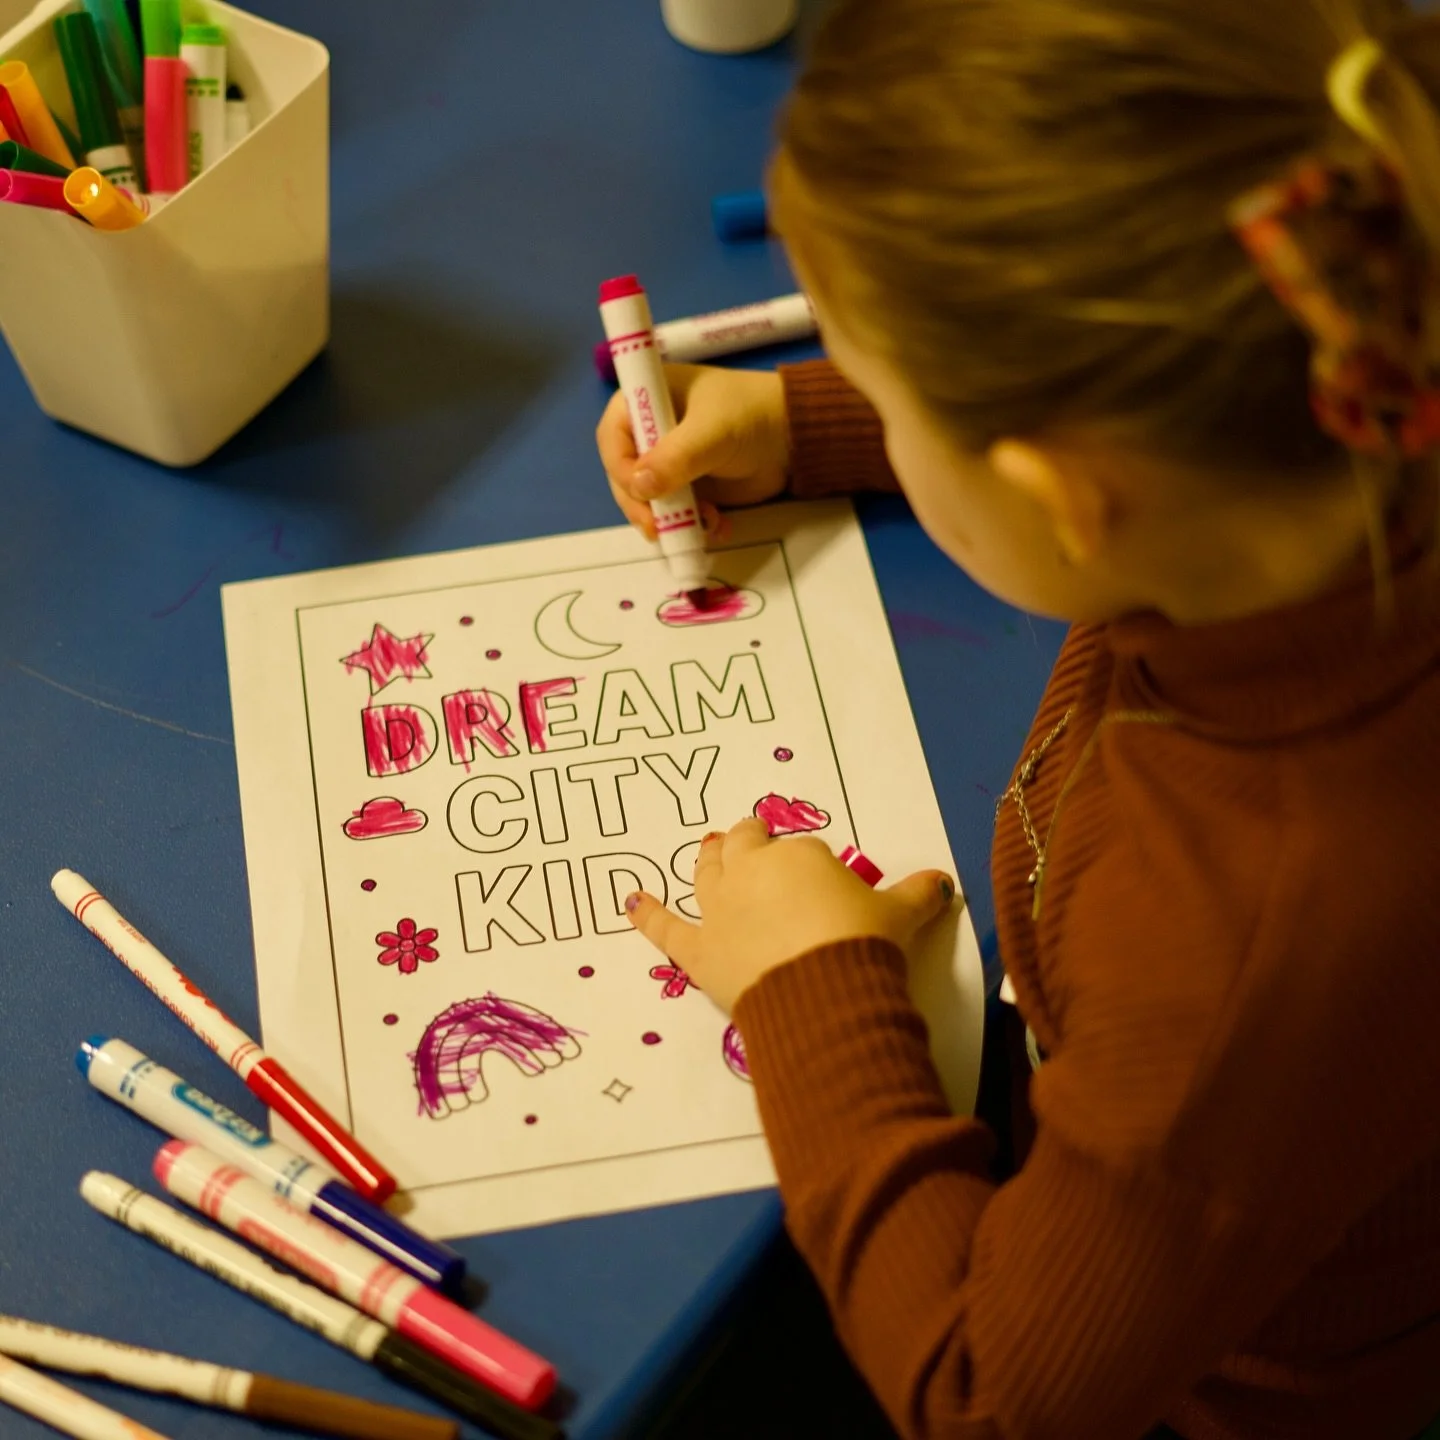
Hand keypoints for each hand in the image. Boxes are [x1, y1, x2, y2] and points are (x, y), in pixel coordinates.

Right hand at [596, 365, 789, 539]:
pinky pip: (675, 515)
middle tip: (659, 528)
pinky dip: (692, 527)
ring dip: (670, 521)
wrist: (793, 434)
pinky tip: (718, 527)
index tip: (639, 492)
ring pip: (648, 502)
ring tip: (704, 524)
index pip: (613, 438)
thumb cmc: (749, 414)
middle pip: (625, 477)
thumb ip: (675, 458)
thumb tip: (638, 486)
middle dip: (641, 506)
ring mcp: (668, 464)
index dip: (620, 468)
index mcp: (645, 402)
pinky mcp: (688, 488)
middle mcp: (650, 434)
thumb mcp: (712, 431)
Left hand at [625, 818, 955, 1013]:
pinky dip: (646, 913)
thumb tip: (944, 881)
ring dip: (708, 858)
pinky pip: (664, 927)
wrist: (824, 993)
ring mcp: (720, 909)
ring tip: (709, 846)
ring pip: (707, 872)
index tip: (823, 883)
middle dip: (752, 843)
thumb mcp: (899, 916)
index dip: (811, 867)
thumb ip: (918, 895)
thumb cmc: (860, 943)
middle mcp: (751, 873)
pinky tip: (629, 900)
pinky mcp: (698, 949)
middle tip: (758, 843)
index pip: (802, 852)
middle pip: (746, 847)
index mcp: (797, 856)